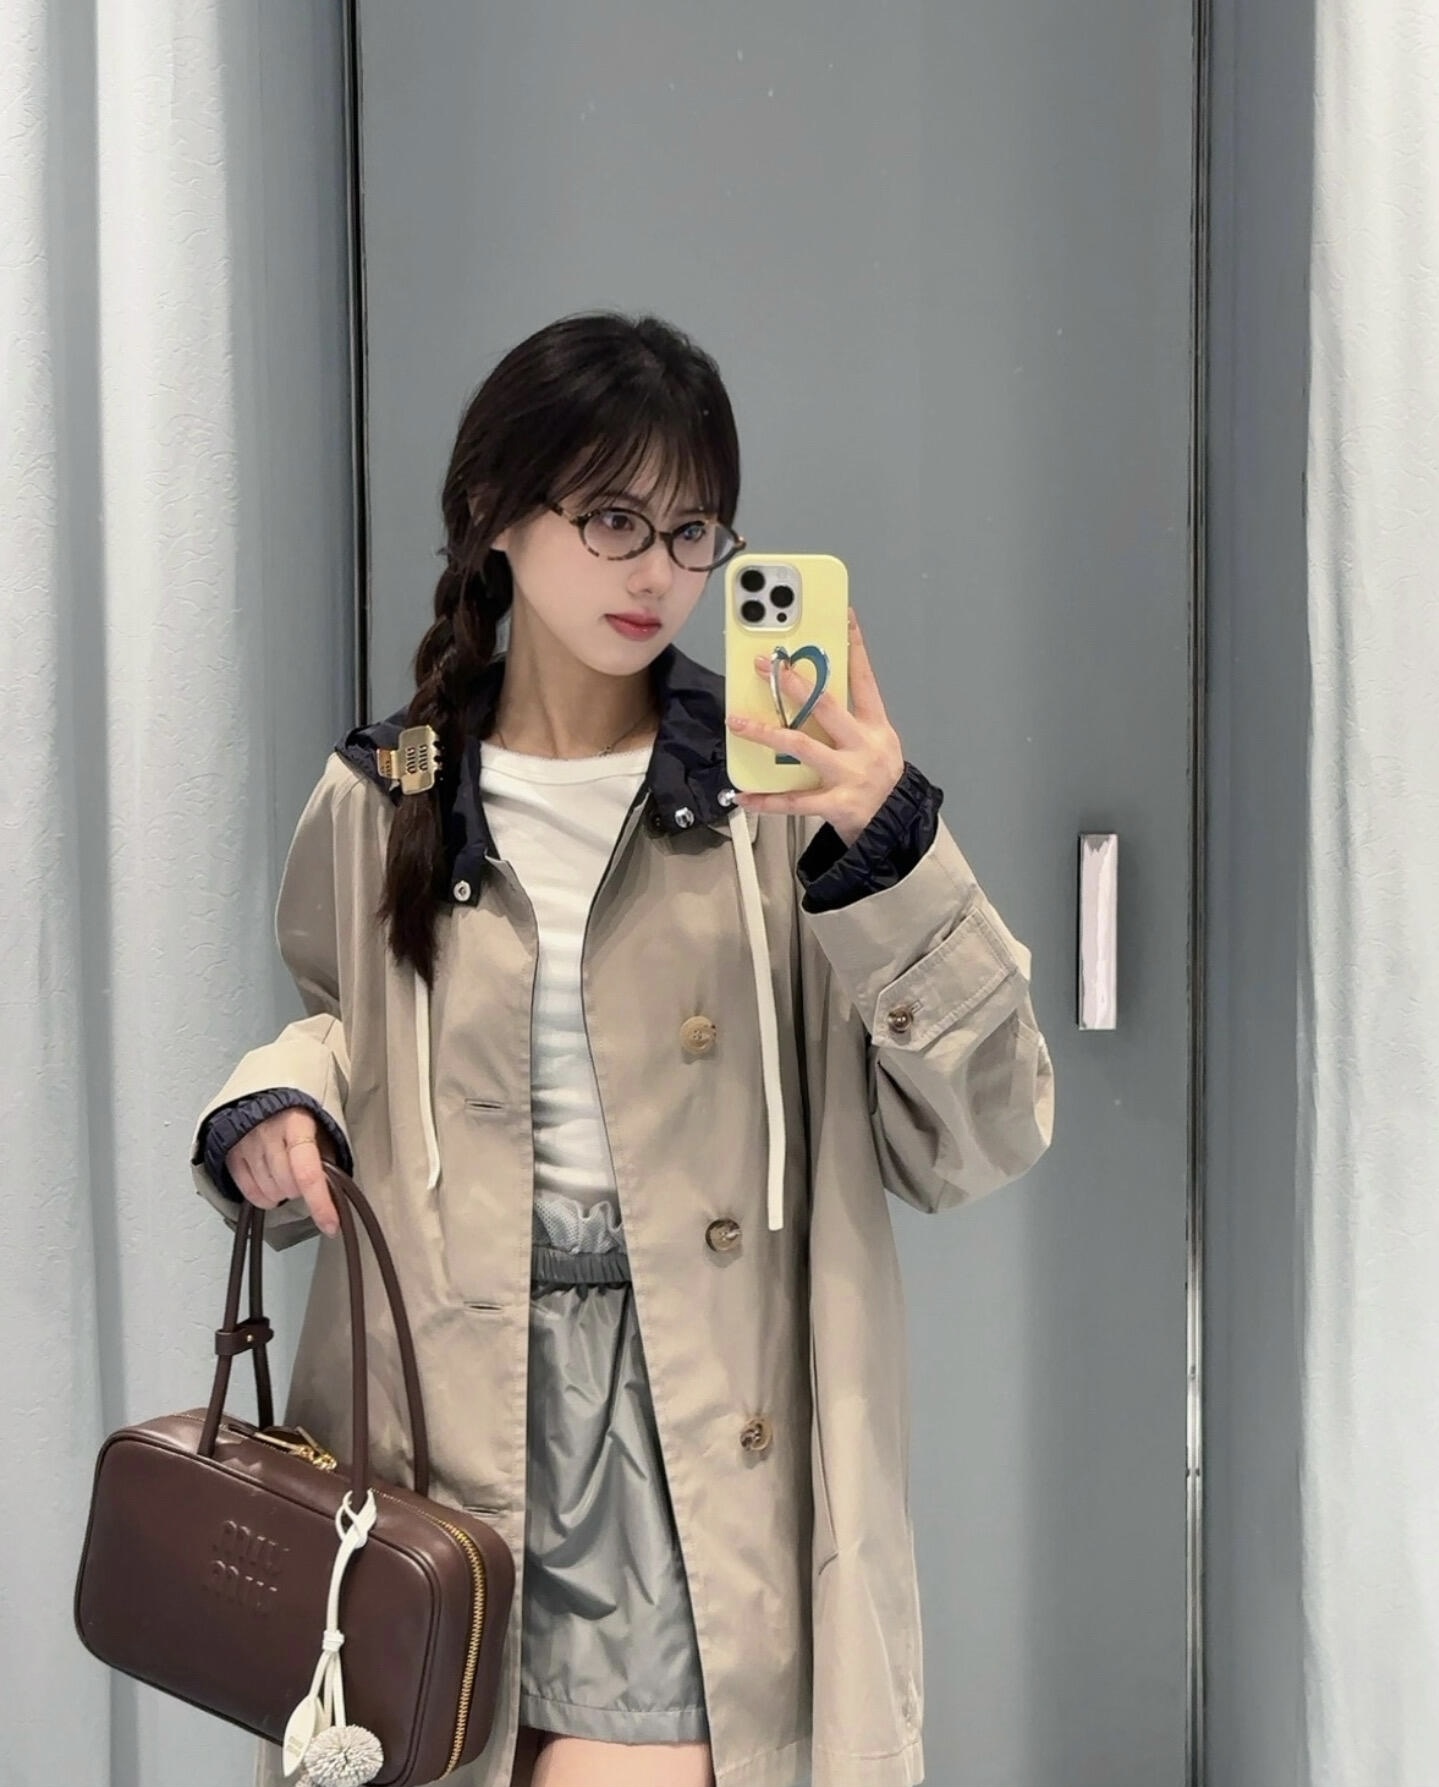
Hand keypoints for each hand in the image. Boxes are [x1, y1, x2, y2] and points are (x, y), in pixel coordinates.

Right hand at [225, 1108, 340, 1237]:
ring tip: (287, 1174)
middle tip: (305, 1176)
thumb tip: (334, 1188)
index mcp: (297, 1122)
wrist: (265, 1088)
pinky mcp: (231, 1152)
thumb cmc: (298, 1107)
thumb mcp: (321, 1122)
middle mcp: (268, 1132)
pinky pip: (249, 1193)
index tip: (331, 1225)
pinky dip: (263, 1197)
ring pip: (269, 1192)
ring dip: (283, 1192)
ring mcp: (246, 1143)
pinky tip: (271, 1185)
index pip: (308, 1172)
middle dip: (302, 1189)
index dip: (321, 1203)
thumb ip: (327, 1153)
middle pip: (288, 1186)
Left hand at [726, 607, 905, 846]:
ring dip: (766, 732)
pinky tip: (743, 795)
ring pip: (802, 746)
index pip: (864, 678)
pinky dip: (766, 800)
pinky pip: (794, 801)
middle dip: (793, 683)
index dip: (854, 646)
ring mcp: (850, 774)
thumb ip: (844, 722)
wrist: (895, 828)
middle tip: (768, 665)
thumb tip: (804, 696)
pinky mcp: (837, 803)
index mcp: (875, 726)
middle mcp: (864, 745)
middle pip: (826, 705)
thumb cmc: (877, 781)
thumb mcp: (874, 744)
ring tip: (738, 722)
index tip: (842, 617)